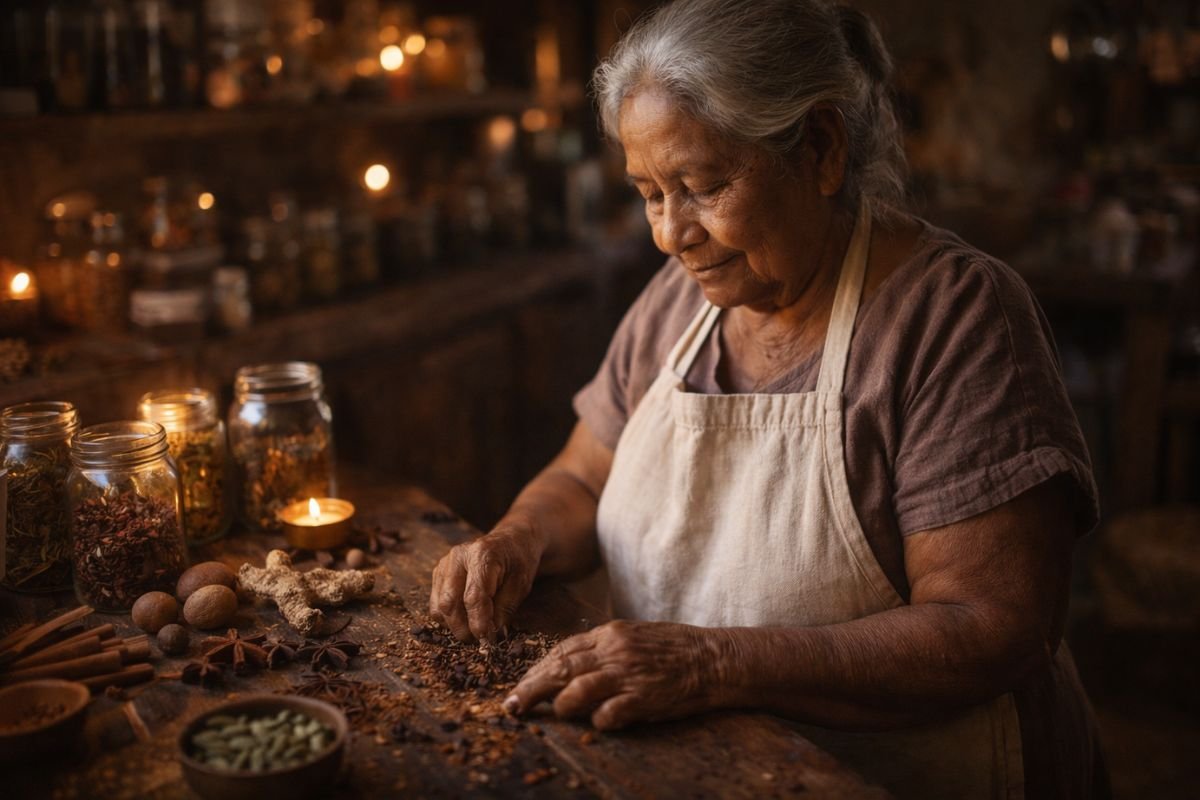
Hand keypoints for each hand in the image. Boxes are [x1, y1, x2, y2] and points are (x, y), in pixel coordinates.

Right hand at [429, 525, 542, 640]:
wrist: (510, 541)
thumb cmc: (518, 562)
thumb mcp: (521, 584)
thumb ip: (504, 609)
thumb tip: (491, 635)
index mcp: (482, 555)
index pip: (474, 596)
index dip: (478, 622)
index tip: (486, 639)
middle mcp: (458, 557)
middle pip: (450, 602)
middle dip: (464, 628)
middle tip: (481, 640)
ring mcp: (445, 564)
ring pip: (439, 606)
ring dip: (454, 626)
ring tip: (474, 631)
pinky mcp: (439, 573)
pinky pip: (436, 604)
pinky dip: (448, 618)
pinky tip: (465, 618)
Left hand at [503, 620, 721, 730]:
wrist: (714, 658)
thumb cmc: (675, 648)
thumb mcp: (634, 636)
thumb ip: (603, 649)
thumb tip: (572, 663)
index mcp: (610, 634)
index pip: (562, 650)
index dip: (537, 668)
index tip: (520, 684)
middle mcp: (614, 651)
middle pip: (560, 669)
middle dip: (531, 688)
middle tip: (511, 705)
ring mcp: (629, 674)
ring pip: (578, 689)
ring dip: (560, 704)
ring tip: (552, 714)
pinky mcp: (644, 698)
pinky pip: (611, 712)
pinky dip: (599, 720)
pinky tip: (597, 724)